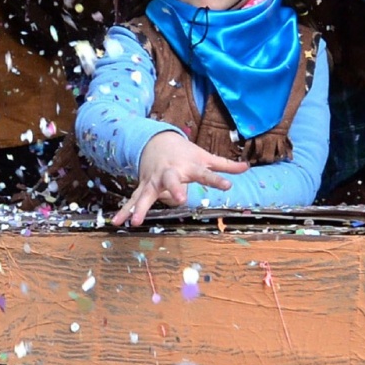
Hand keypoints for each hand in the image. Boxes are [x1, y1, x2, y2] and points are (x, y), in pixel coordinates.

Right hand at [112, 131, 249, 226]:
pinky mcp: (143, 187)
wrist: (156, 141)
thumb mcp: (204, 157)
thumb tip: (247, 167)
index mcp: (188, 167)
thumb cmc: (184, 153)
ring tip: (134, 222)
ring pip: (146, 194)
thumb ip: (224, 165)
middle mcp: (169, 174)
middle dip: (174, 190)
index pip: (205, 174)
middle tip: (178, 198)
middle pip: (171, 181)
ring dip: (139, 207)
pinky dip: (124, 210)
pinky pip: (133, 200)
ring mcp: (154, 181)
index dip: (216, 179)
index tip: (227, 185)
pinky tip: (117, 222)